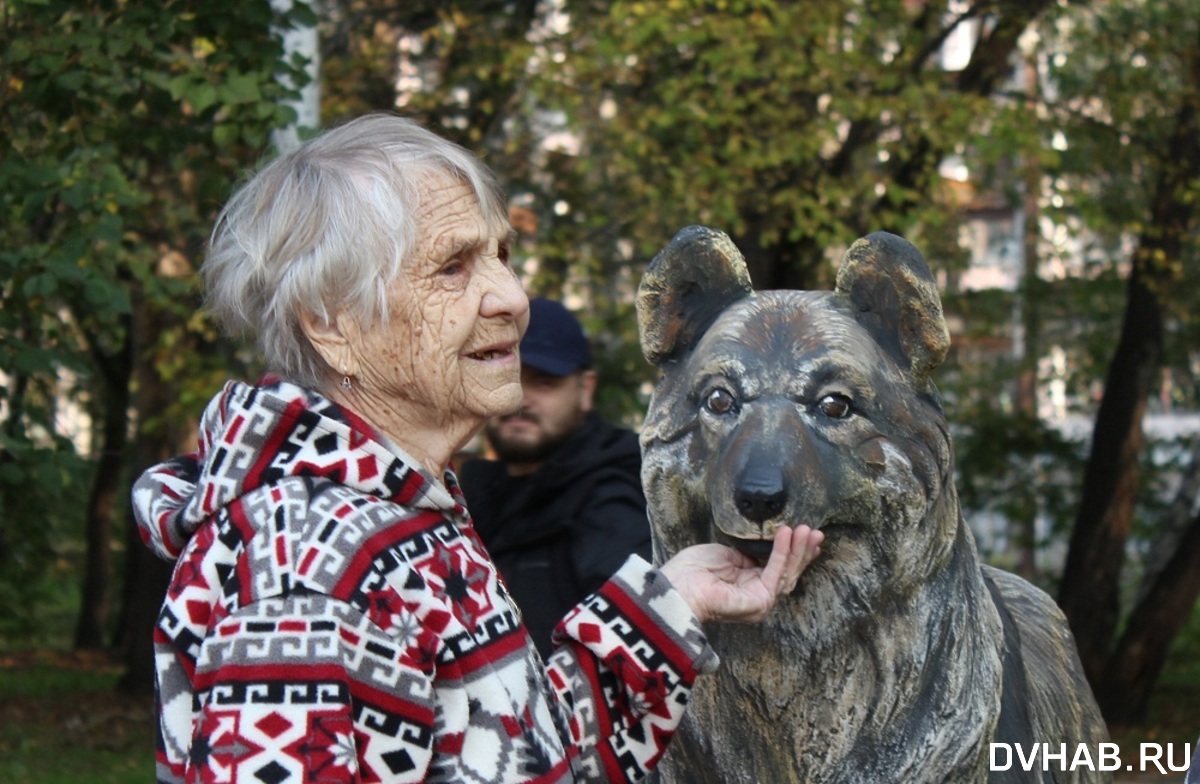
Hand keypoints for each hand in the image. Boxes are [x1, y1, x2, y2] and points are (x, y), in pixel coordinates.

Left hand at [659, 525, 822, 623]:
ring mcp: (760, 601)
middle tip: (815, 532)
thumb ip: (748, 554)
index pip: (778, 569)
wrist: (677, 585)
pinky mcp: (759, 601)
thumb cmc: (693, 570)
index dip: (793, 552)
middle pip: (788, 573)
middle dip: (803, 552)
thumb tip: (764, 548)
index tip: (804, 534)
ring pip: (787, 574)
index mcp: (749, 585)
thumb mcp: (726, 554)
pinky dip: (782, 553)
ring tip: (806, 530)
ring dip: (798, 550)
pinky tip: (787, 535)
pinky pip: (775, 573)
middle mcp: (757, 596)